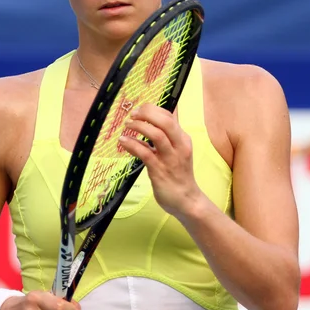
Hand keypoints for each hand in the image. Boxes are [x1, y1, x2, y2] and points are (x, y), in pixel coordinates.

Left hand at [119, 103, 201, 217]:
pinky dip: (132, 144)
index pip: (169, 116)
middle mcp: (179, 146)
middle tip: (132, 115)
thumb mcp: (175, 152)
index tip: (139, 110)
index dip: (152, 109)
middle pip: (165, 121)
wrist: (186, 200)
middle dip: (146, 113)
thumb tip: (146, 125)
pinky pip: (145, 153)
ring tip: (127, 126)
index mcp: (183, 139)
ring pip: (157, 134)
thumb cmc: (178, 175)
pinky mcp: (159, 170)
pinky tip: (123, 141)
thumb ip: (163, 139)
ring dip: (139, 127)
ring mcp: (170, 158)